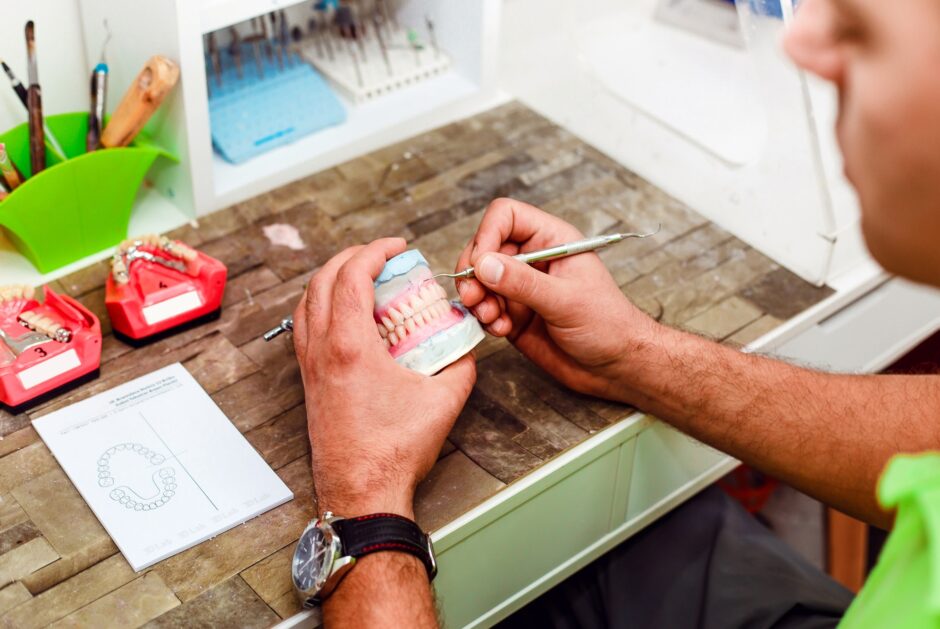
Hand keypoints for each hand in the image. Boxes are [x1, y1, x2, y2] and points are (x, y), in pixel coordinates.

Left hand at [293, 238, 475, 518]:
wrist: (362, 490)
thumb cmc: (396, 449)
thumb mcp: (445, 398)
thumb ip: (461, 362)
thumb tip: (465, 342)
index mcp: (349, 345)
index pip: (352, 275)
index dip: (375, 250)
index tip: (398, 246)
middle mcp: (321, 349)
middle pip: (322, 279)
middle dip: (352, 257)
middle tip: (382, 257)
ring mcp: (310, 365)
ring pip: (308, 302)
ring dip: (333, 279)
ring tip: (364, 278)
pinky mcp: (309, 381)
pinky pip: (306, 327)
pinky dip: (324, 306)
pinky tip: (349, 317)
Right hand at [456, 198, 657, 400]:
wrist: (615, 366)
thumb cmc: (608, 325)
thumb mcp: (566, 300)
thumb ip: (523, 283)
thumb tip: (484, 265)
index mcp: (552, 240)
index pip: (506, 217)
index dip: (487, 235)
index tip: (481, 264)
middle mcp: (533, 259)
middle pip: (484, 248)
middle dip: (474, 273)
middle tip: (475, 297)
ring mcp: (521, 287)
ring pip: (480, 280)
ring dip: (477, 298)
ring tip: (491, 317)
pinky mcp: (513, 314)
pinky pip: (484, 308)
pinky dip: (484, 319)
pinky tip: (501, 330)